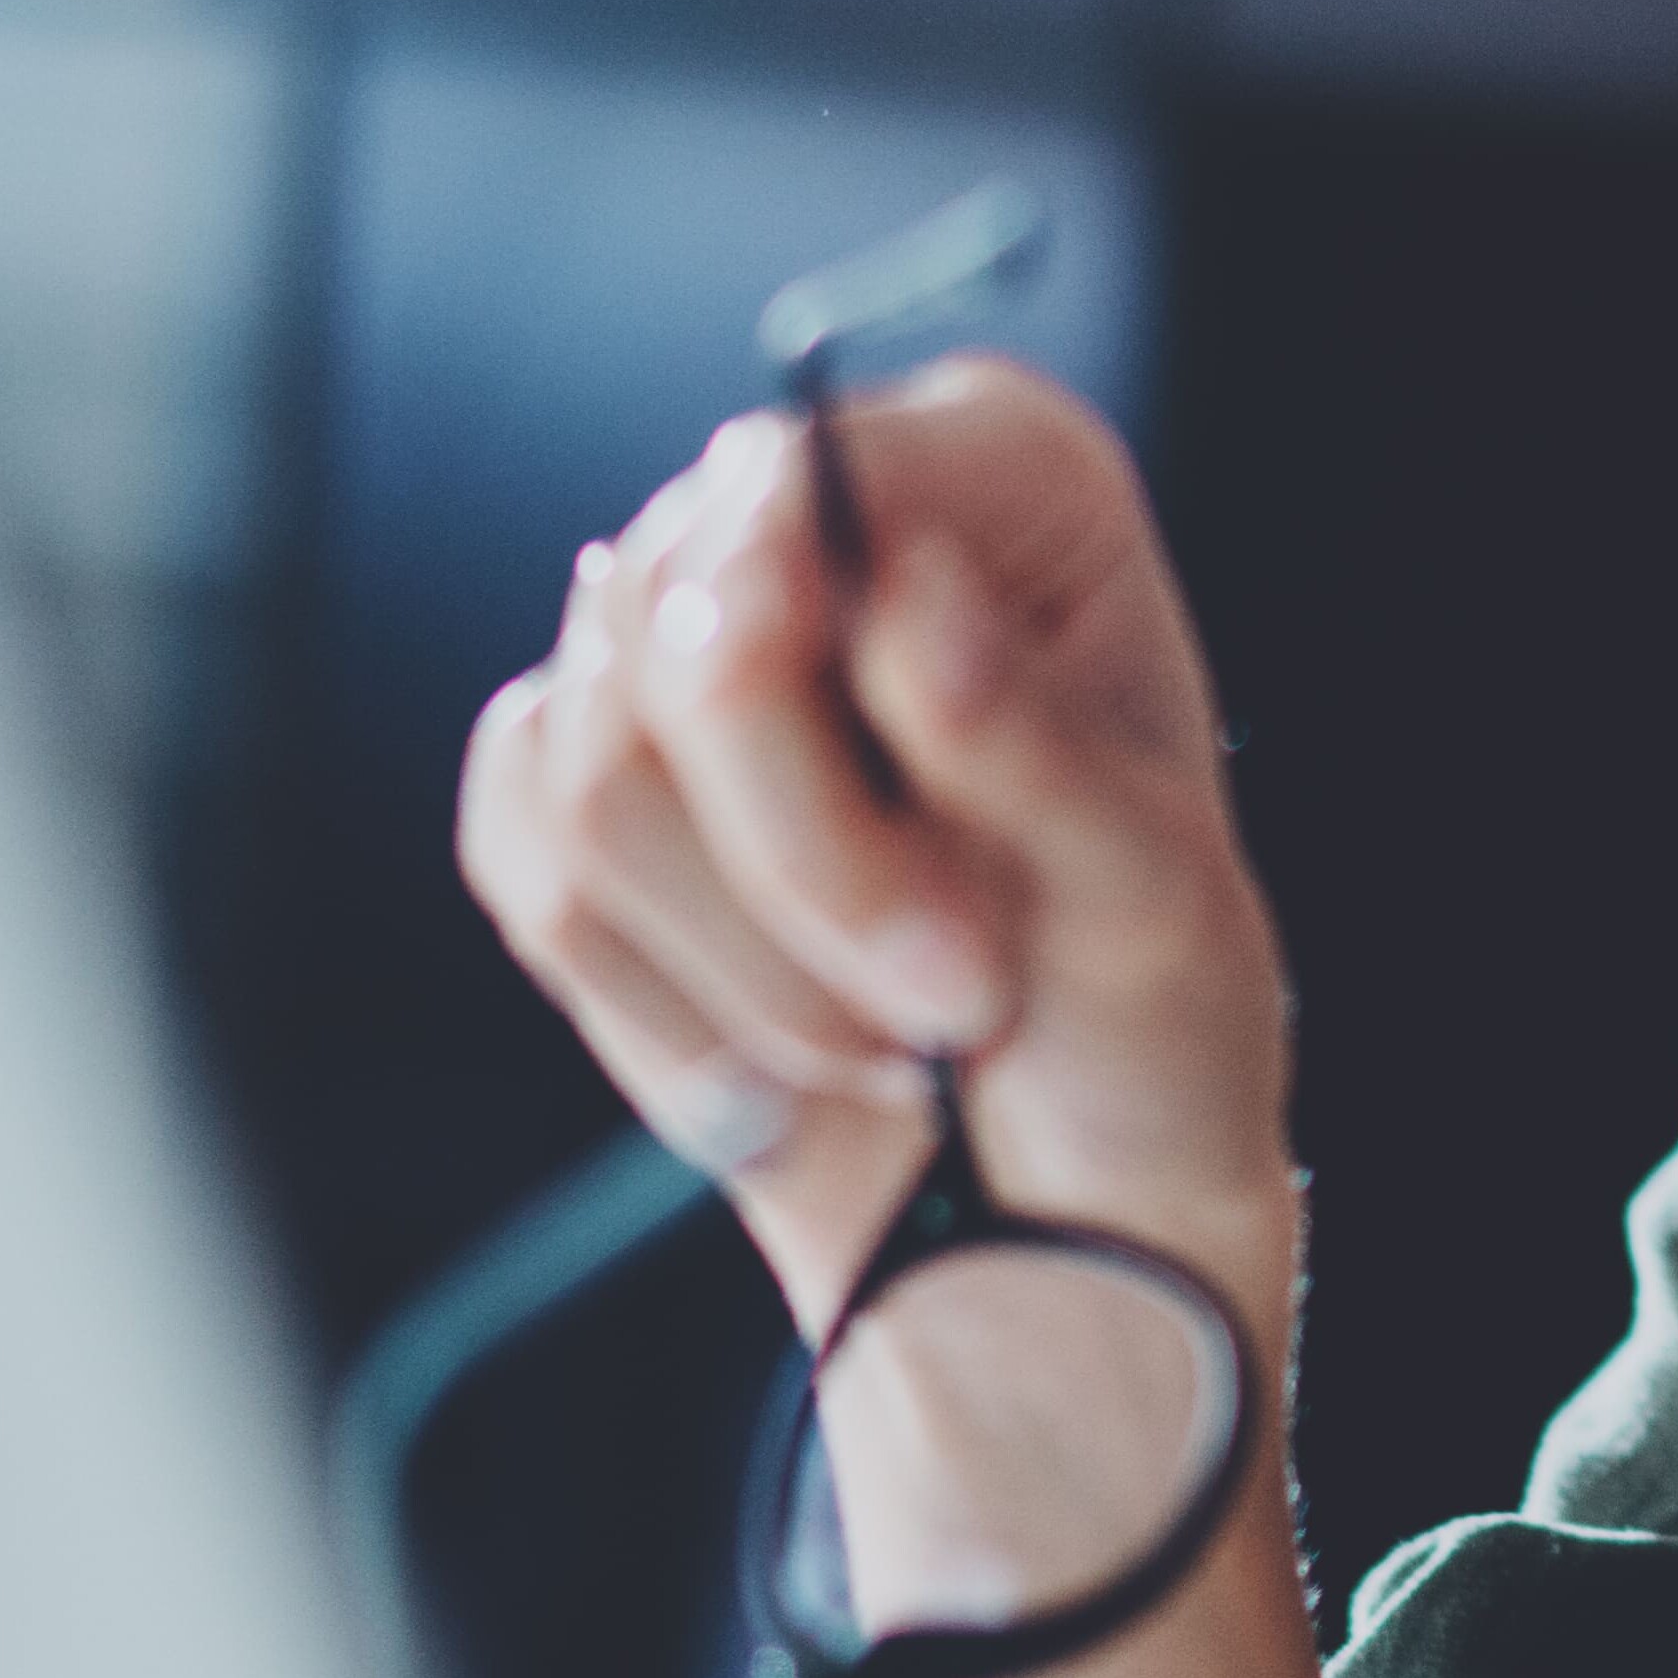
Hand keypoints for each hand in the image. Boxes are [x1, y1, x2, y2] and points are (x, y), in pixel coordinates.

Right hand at [455, 358, 1294, 1355]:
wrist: (1061, 1200)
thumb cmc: (1144, 1024)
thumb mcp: (1143, 899)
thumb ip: (1027, 747)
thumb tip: (907, 593)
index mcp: (1003, 477)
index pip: (804, 479)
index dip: (795, 638)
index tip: (890, 807)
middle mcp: (824, 521)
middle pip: (675, 640)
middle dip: (810, 871)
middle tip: (954, 1002)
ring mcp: (685, 647)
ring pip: (594, 772)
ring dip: (752, 963)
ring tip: (899, 1041)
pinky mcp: (584, 781)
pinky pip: (533, 861)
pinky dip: (665, 1001)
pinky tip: (786, 1064)